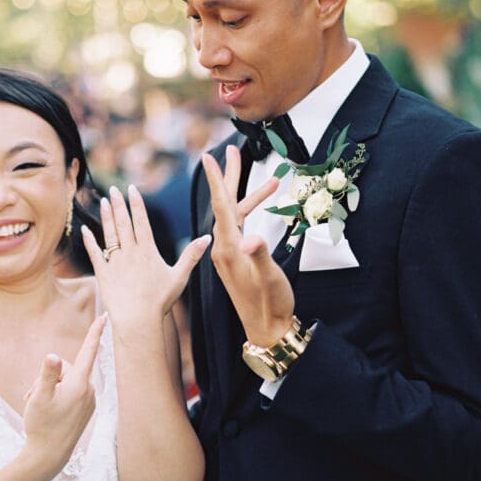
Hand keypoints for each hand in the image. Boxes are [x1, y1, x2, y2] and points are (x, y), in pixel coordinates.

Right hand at [21, 314, 105, 478]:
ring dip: (50, 388)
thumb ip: (46, 374)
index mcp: (79, 384)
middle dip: (49, 376)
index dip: (95, 332)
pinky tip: (49, 412)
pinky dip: (57, 396)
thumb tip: (52, 355)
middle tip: (36, 395)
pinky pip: (70, 392)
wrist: (48, 456)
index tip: (105, 316)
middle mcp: (88, 391)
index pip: (88, 351)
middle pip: (66, 368)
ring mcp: (88, 401)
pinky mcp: (85, 410)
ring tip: (39, 406)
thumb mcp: (38, 397)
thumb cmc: (41, 425)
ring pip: (66, 381)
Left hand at [81, 185, 210, 328]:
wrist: (137, 319)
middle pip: (123, 223)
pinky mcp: (103, 274)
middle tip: (113, 190)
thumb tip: (208, 238)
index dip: (136, 204)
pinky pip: (95, 254)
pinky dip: (89, 241)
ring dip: (106, 217)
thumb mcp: (180, 277)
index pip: (141, 221)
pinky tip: (85, 230)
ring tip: (102, 201)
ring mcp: (115, 262)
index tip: (131, 190)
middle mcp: (130, 252)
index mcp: (148, 251)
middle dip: (118, 204)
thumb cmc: (160, 301)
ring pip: (110, 234)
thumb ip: (191, 255)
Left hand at [202, 145, 294, 345]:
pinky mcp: (237, 259)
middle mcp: (225, 248)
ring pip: (235, 215)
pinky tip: (262, 211)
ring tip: (271, 179)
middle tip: (233, 151)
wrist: (267, 329)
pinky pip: (240, 228)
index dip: (217, 180)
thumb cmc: (270, 304)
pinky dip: (252, 214)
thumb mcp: (269, 278)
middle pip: (225, 205)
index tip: (208, 157)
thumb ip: (261, 255)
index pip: (221, 207)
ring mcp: (230, 254)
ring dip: (249, 196)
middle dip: (230, 177)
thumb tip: (252, 237)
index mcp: (229, 248)